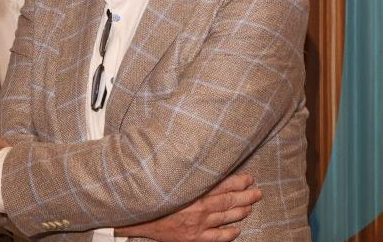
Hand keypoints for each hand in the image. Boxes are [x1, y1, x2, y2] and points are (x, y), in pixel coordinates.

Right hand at [114, 174, 261, 241]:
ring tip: (250, 207)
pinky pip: (217, 237)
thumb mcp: (167, 178)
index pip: (222, 184)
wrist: (137, 217)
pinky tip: (237, 230)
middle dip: (246, 196)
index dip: (238, 181)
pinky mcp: (194, 237)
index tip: (249, 178)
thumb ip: (184, 172)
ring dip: (241, 212)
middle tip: (258, 192)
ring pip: (226, 218)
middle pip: (228, 201)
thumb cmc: (152, 193)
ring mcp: (198, 224)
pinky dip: (229, 233)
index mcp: (192, 189)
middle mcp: (198, 206)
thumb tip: (195, 160)